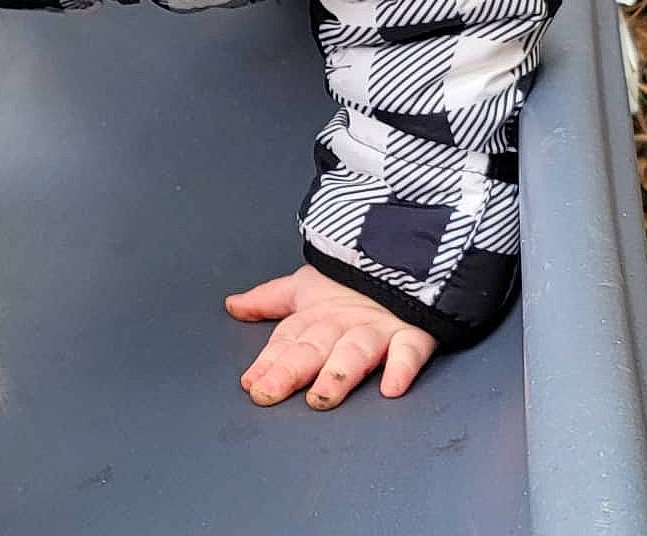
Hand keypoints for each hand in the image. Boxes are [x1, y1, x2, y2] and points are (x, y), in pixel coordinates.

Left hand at [225, 264, 436, 410]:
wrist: (408, 250)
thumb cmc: (355, 276)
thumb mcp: (307, 284)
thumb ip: (269, 299)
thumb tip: (232, 305)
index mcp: (318, 313)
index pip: (287, 339)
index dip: (268, 360)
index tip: (249, 384)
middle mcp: (344, 322)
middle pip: (314, 347)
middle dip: (291, 369)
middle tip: (269, 392)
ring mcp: (379, 326)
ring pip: (356, 350)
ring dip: (339, 372)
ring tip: (322, 395)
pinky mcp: (414, 329)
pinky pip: (410, 349)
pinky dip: (402, 366)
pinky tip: (391, 386)